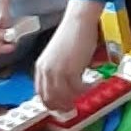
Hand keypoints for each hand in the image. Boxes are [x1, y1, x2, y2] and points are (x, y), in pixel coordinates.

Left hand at [34, 0, 100, 119]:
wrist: (78, 22)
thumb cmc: (71, 35)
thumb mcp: (57, 56)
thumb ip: (57, 71)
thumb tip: (65, 87)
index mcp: (40, 67)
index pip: (41, 93)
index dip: (50, 103)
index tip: (60, 107)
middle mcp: (46, 71)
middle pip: (50, 99)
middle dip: (62, 106)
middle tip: (73, 107)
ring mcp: (57, 72)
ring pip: (64, 97)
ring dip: (75, 99)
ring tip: (84, 94)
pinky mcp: (70, 71)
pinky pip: (77, 89)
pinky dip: (84, 90)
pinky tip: (90, 85)